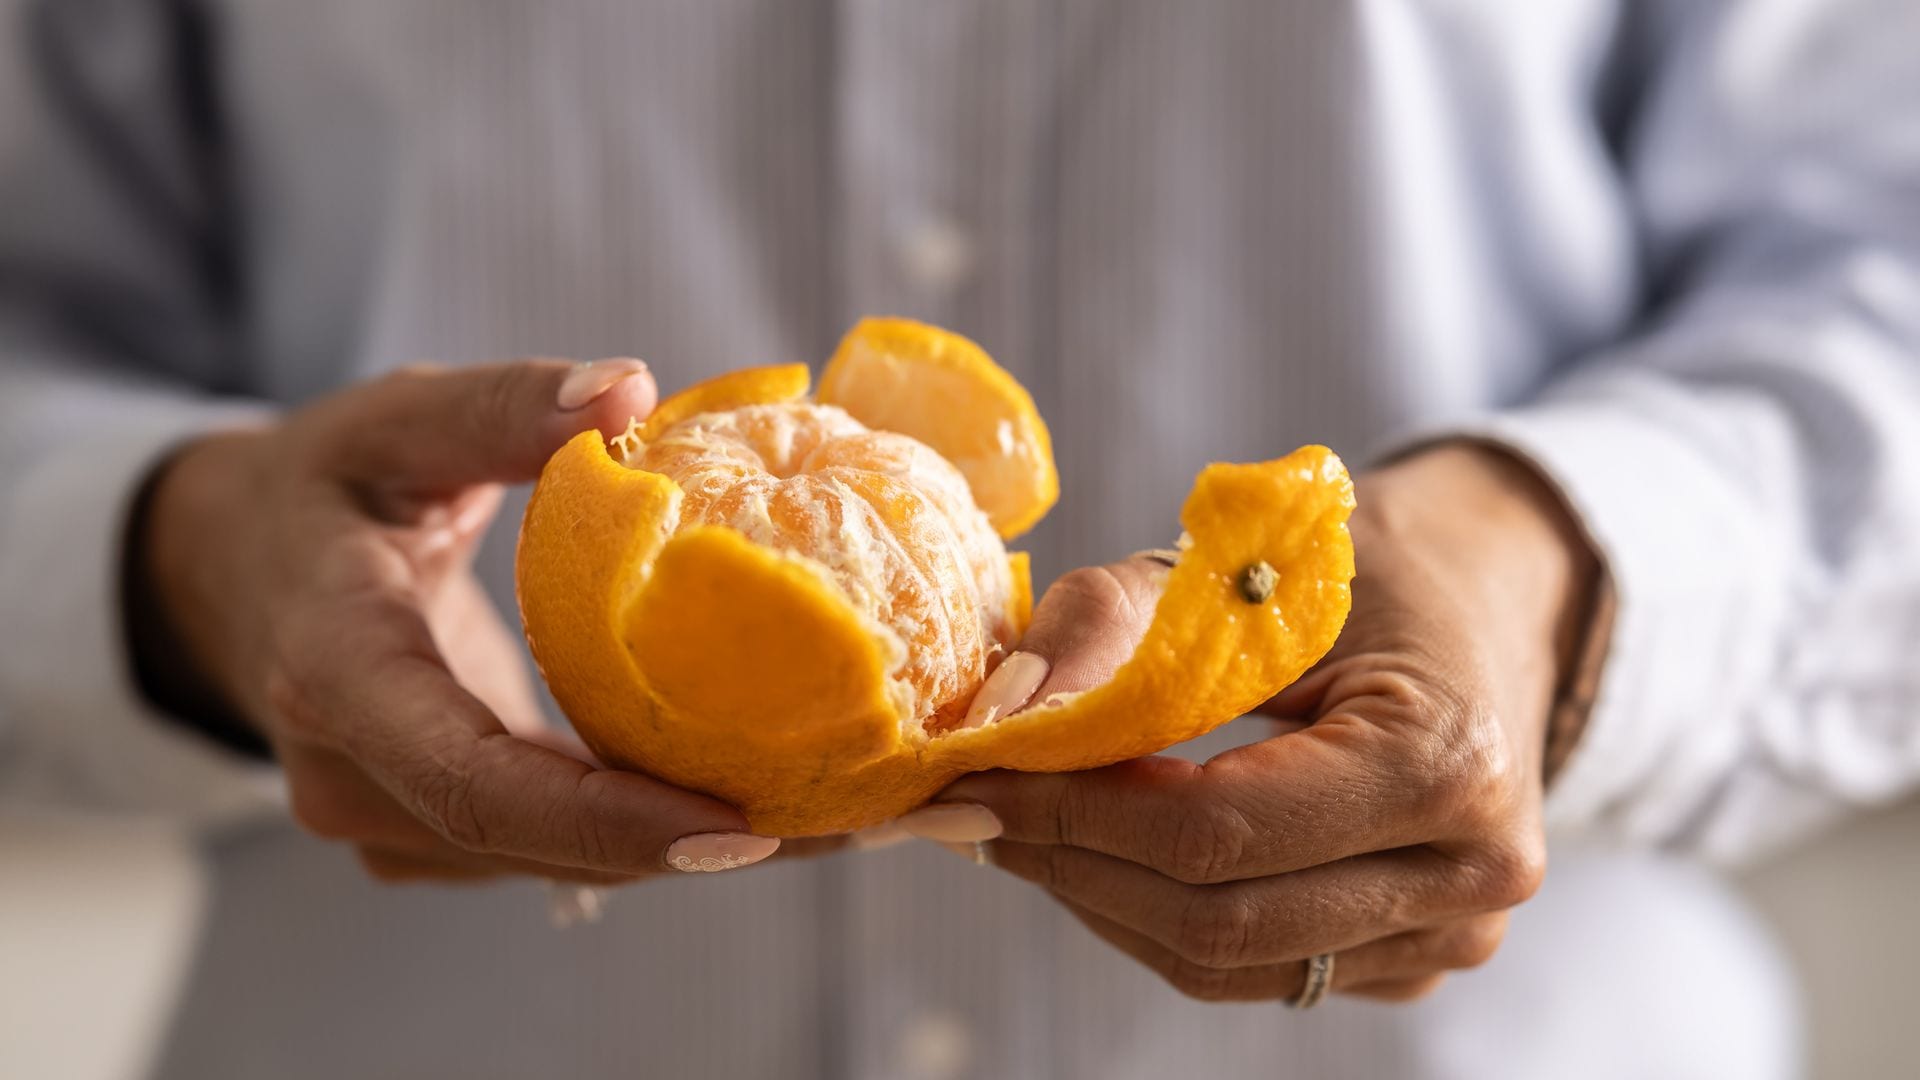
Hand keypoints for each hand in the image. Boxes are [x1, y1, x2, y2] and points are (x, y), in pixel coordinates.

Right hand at [134, 359, 784, 882]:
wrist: (233, 573)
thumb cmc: (322, 488)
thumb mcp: (393, 422)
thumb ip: (499, 406)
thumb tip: (627, 387)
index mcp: (337, 673)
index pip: (472, 779)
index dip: (605, 818)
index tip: (738, 825)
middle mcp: (354, 777)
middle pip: (540, 842)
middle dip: (699, 843)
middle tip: (857, 818)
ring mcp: (389, 819)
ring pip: (560, 860)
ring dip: (698, 846)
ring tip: (849, 814)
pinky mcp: (433, 831)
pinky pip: (556, 845)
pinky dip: (658, 827)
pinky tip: (774, 796)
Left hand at [921, 444, 1598, 1001]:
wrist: (1484, 601)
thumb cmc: (1361, 571)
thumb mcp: (1239, 566)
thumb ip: (1112, 624)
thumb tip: (1002, 714)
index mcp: (1448, 761)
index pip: (1217, 830)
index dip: (1075, 812)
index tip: (973, 776)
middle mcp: (1470, 872)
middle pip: (1213, 917)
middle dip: (1071, 861)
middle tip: (974, 807)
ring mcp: (1448, 936)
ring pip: (1220, 962)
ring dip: (1098, 897)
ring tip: (1021, 825)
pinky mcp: (1411, 963)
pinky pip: (1249, 969)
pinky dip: (1153, 914)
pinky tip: (1099, 852)